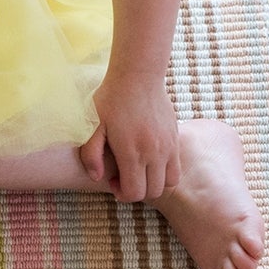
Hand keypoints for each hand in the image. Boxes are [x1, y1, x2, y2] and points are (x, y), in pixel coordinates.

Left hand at [80, 76, 181, 202]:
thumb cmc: (111, 99)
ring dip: (154, 183)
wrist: (138, 75)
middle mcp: (155, 151)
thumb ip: (91, 154)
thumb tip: (96, 177)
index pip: (136, 192)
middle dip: (137, 191)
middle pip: (154, 191)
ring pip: (170, 182)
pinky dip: (165, 171)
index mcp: (132, 151)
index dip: (123, 194)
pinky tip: (149, 158)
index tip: (113, 180)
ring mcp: (169, 145)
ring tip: (139, 170)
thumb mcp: (92, 125)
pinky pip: (177, 166)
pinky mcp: (176, 137)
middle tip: (123, 177)